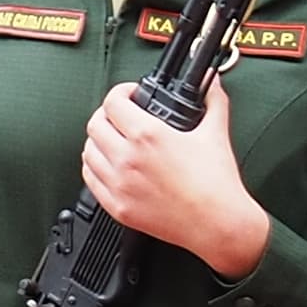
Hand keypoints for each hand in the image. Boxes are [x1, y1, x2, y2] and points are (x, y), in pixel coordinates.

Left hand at [82, 77, 273, 277]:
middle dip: (107, 115)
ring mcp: (119, 184)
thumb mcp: (216, 133)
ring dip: (98, 142)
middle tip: (121, 116)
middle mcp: (128, 158)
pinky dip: (96, 169)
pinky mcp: (118, 207)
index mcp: (148, 135)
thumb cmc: (216, 184)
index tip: (130, 95)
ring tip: (114, 141)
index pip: (113, 102)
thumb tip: (212, 83)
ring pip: (88, 152)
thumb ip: (213, 100)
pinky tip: (111, 166)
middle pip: (94, 125)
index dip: (121, 92)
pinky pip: (91, 181)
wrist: (218, 224)